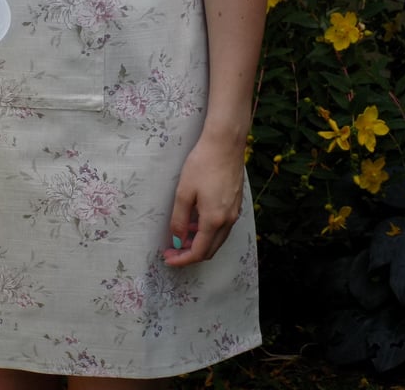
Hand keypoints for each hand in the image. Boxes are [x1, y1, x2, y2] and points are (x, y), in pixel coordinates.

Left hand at [162, 131, 244, 266]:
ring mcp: (234, 213)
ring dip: (200, 243)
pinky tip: (196, 221)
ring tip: (181, 236)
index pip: (199, 252)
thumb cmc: (202, 164)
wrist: (225, 145)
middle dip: (190, 254)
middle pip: (210, 250)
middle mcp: (228, 220)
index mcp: (214, 220)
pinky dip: (208, 232)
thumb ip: (180, 219)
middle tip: (172, 250)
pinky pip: (222, 227)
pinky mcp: (236, 204)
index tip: (168, 258)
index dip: (182, 259)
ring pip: (217, 239)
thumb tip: (177, 239)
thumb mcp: (184, 192)